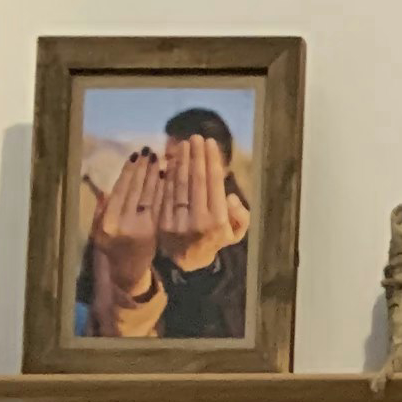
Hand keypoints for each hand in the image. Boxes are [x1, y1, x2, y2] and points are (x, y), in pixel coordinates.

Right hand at [85, 150, 163, 325]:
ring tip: (160, 159)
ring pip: (149, 197)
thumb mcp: (97, 231)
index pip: (120, 190)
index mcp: (108, 221)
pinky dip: (163, 191)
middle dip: (144, 170)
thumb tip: (105, 189)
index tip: (135, 155)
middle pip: (136, 190)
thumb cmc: (111, 247)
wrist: (128, 271)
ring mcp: (141, 228)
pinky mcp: (155, 231)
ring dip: (155, 177)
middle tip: (150, 151)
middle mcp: (124, 224)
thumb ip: (100, 210)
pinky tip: (167, 178)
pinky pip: (159, 206)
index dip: (128, 172)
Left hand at [156, 131, 246, 273]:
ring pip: (179, 183)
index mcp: (217, 222)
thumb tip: (230, 196)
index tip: (210, 143)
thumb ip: (240, 217)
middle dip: (196, 156)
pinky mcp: (161, 220)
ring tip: (184, 144)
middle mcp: (198, 220)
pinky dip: (168, 174)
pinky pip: (166, 192)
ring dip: (181, 160)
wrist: (185, 263)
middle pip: (196, 180)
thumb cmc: (213, 242)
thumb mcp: (234, 234)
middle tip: (196, 137)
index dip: (211, 161)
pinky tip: (171, 160)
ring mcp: (178, 220)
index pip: (214, 184)